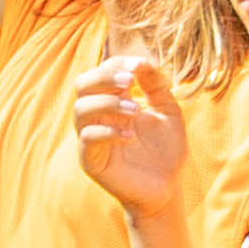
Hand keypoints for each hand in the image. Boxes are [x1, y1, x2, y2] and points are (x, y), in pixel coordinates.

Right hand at [72, 51, 190, 214]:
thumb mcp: (167, 110)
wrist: (166, 187)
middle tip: (129, 81)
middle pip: (82, 85)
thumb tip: (143, 61)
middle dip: (104, 77)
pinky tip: (130, 137)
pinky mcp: (90, 160)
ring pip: (81, 110)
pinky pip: (87, 139)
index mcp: (114, 100)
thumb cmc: (166, 150)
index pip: (103, 71)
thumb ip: (156, 85)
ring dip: (108, 104)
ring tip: (136, 111)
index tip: (140, 64)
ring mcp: (91, 138)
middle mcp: (98, 116)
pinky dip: (108, 132)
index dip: (119, 63)